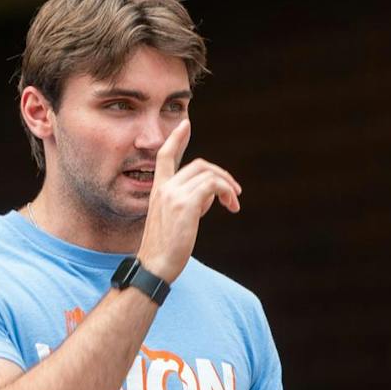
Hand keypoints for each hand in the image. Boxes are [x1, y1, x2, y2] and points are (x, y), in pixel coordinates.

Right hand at [137, 119, 241, 282]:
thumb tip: (210, 196)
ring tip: (234, 204)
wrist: (155, 266)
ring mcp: (173, 193)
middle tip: (234, 192)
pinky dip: (227, 192)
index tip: (186, 124)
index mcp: (158, 190)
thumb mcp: (175, 221)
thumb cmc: (166, 250)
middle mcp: (164, 187)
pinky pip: (213, 185)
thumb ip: (190, 203)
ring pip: (208, 174)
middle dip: (221, 175)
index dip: (176, 138)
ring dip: (227, 187)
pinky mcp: (185, 203)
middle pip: (198, 165)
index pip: (165, 156)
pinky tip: (231, 206)